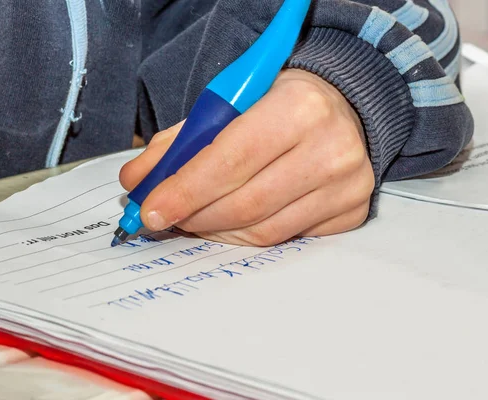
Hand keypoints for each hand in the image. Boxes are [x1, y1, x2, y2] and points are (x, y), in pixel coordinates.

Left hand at [120, 69, 374, 245]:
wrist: (345, 105)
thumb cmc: (279, 101)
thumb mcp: (230, 103)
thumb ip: (180, 140)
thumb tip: (136, 182)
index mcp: (298, 106)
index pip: (231, 159)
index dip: (186, 190)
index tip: (150, 210)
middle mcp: (331, 148)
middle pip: (246, 203)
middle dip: (194, 216)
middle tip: (165, 219)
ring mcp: (346, 186)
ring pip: (264, 230)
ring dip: (217, 230)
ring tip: (193, 220)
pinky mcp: (351, 212)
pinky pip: (286, 239)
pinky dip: (248, 235)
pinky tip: (231, 223)